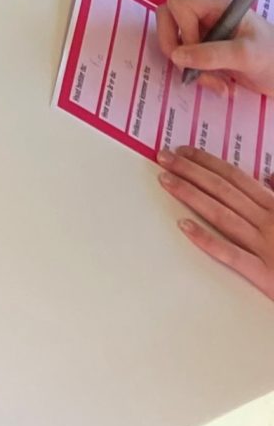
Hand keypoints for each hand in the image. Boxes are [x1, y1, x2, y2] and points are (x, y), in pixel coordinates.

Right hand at [156, 0, 273, 97]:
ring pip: (174, 42)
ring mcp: (203, 30)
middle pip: (167, 19)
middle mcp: (205, 13)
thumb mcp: (247, 55)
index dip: (182, 31)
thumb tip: (176, 56)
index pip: (178, 6)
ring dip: (190, 68)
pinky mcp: (204, 49)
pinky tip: (221, 86)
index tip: (199, 54)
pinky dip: (198, 75)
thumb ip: (212, 54)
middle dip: (177, 51)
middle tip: (194, 72)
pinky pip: (186, 58)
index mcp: (215, 4)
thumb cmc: (273, 57)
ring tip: (217, 85)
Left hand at [157, 146, 273, 300]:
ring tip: (166, 181)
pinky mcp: (266, 276)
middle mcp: (270, 222)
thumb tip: (270, 176)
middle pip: (223, 191)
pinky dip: (208, 240)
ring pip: (222, 215)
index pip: (235, 178)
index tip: (182, 150)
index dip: (207, 162)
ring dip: (191, 195)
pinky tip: (184, 226)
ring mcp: (267, 247)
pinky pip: (233, 255)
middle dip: (190, 171)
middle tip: (162, 157)